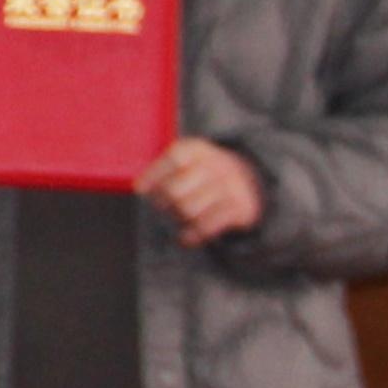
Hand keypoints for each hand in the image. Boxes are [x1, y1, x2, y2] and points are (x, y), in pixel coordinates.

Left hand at [139, 136, 264, 247]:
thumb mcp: (188, 159)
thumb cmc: (203, 171)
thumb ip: (164, 168)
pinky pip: (206, 226)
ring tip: (178, 215)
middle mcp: (217, 166)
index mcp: (200, 150)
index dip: (153, 175)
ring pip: (189, 210)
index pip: (174, 159)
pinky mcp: (240, 209)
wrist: (248, 179)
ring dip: (178, 217)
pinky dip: (191, 236)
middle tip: (162, 205)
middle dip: (163, 201)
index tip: (140, 189)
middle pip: (176, 189)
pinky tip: (185, 237)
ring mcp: (230, 187)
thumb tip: (138, 187)